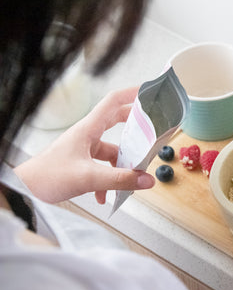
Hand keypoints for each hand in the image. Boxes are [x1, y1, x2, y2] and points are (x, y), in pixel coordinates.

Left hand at [15, 87, 154, 203]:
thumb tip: (147, 179)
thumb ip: (120, 179)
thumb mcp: (88, 177)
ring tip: (130, 180)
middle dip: (134, 128)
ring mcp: (84, 149)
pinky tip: (104, 197)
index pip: (113, 101)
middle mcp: (87, 135)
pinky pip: (102, 168)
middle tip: (151, 129)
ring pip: (111, 151)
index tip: (149, 92)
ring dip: (121, 166)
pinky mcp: (80, 163)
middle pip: (115, 122)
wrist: (24, 190)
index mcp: (88, 129)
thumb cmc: (47, 177)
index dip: (131, 94)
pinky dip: (107, 181)